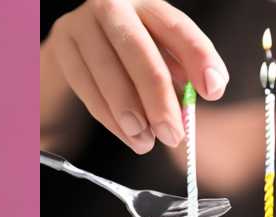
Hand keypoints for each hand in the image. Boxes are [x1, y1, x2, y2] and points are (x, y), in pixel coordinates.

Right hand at [47, 0, 227, 152]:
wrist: (74, 45)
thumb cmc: (124, 54)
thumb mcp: (156, 53)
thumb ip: (177, 73)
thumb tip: (196, 103)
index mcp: (146, 2)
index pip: (176, 27)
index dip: (198, 57)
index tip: (213, 90)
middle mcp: (113, 4)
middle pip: (138, 50)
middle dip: (158, 99)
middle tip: (173, 135)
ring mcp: (83, 23)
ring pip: (108, 73)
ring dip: (131, 115)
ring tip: (147, 143)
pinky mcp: (62, 46)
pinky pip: (87, 89)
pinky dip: (109, 119)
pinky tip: (127, 136)